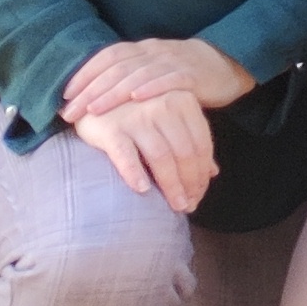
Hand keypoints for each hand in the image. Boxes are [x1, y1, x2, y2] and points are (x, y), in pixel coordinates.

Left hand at [60, 35, 248, 123]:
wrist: (226, 64)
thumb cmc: (181, 74)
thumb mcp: (152, 70)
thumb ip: (127, 78)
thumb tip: (88, 98)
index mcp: (142, 50)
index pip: (107, 56)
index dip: (85, 73)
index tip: (64, 95)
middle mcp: (154, 52)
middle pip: (116, 69)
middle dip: (90, 91)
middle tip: (70, 112)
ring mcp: (174, 62)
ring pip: (138, 74)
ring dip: (113, 93)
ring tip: (94, 109)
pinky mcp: (193, 75)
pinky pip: (170, 79)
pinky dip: (152, 87)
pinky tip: (137, 98)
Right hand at [75, 89, 219, 214]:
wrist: (93, 99)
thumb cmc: (137, 114)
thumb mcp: (169, 120)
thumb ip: (191, 140)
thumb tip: (213, 173)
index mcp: (183, 101)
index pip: (201, 143)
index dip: (203, 172)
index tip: (201, 193)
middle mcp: (163, 105)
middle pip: (184, 152)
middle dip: (190, 183)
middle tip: (190, 205)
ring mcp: (137, 116)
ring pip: (161, 157)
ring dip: (171, 186)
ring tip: (176, 206)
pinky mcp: (111, 128)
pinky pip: (126, 155)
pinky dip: (135, 174)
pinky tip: (143, 190)